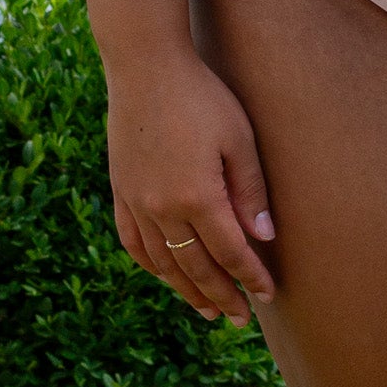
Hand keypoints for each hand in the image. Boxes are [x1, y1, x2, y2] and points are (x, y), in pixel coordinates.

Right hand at [107, 48, 276, 327]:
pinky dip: (152, 266)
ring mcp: (137, 204)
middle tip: (240, 318)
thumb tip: (264, 239)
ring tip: (207, 309)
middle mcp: (163, 210)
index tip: (266, 296)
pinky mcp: (120, 192)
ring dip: (187, 290)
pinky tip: (165, 275)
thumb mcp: (238, 137)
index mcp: (198, 197)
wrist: (146, 67)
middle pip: (197, 267)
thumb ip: (251, 191)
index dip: (250, 277)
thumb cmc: (201, 95)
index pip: (231, 253)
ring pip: (164, 264)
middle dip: (222, 295)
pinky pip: (134, 244)